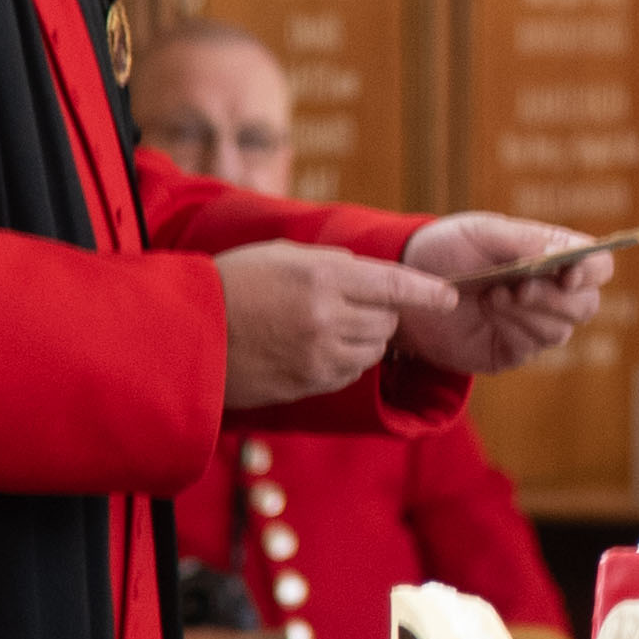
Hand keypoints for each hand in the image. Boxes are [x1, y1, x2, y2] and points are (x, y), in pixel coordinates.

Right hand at [217, 240, 440, 409]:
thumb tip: (369, 275)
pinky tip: (313, 347)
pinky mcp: (310, 383)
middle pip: (386, 321)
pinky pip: (350, 373)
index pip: (394, 285)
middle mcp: (328, 317)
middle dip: (379, 313)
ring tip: (325, 325)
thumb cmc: (232, 284)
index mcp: (323, 276)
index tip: (450, 298)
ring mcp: (320, 354)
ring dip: (363, 338)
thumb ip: (332, 263)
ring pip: (372, 350)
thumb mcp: (282, 255)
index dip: (427, 293)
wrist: (188, 331)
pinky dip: (344, 361)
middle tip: (349, 304)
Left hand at [403, 213, 611, 375]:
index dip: (591, 271)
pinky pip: (530, 348)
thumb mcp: (481, 232)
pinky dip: (511, 329)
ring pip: (560, 331)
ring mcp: (534, 324)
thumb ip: (523, 239)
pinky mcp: (513, 351)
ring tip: (491, 296)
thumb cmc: (447, 249)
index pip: (598, 266)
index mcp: (553, 255)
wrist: (407, 285)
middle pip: (586, 305)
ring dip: (526, 314)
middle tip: (517, 288)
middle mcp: (551, 292)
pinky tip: (487, 312)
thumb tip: (562, 254)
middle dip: (553, 299)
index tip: (567, 274)